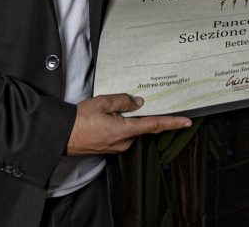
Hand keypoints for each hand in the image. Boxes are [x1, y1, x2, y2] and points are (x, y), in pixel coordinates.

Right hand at [66, 94, 191, 154]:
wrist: (61, 136)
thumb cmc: (79, 120)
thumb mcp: (103, 103)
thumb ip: (124, 101)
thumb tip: (139, 102)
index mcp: (124, 131)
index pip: (154, 125)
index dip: (172, 123)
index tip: (187, 121)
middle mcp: (124, 142)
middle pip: (141, 125)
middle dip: (137, 114)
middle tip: (121, 105)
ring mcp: (117, 147)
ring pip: (130, 129)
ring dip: (125, 119)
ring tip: (106, 111)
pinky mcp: (110, 148)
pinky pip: (121, 133)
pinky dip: (119, 124)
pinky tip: (105, 119)